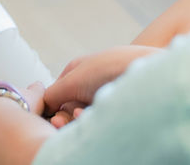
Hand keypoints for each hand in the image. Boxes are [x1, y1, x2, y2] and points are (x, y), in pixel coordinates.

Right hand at [41, 45, 159, 126]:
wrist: (147, 74)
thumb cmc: (111, 68)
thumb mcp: (74, 77)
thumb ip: (53, 92)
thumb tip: (42, 106)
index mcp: (77, 71)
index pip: (56, 95)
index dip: (53, 109)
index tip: (53, 119)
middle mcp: (89, 84)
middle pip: (66, 109)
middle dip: (65, 118)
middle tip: (66, 122)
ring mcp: (102, 97)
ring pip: (80, 118)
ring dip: (78, 120)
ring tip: (83, 117)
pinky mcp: (114, 109)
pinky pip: (96, 119)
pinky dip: (92, 120)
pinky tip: (95, 118)